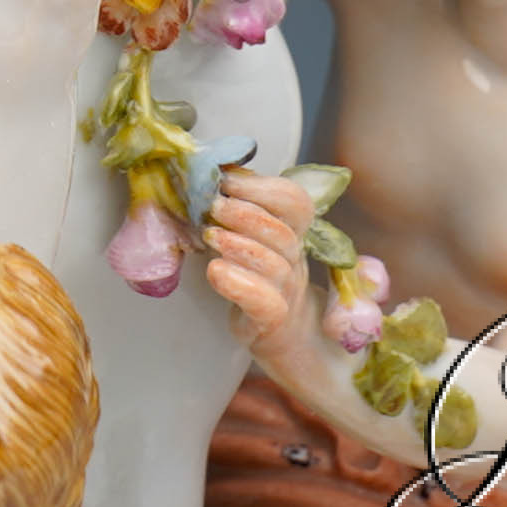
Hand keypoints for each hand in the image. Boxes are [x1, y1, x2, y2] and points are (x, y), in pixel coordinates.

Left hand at [203, 170, 316, 358]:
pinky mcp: (271, 321)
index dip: (264, 187)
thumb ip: (241, 208)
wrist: (281, 334)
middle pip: (284, 234)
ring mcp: (286, 293)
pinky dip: (237, 282)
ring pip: (274, 266)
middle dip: (246, 214)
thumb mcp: (253, 237)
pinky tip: (215, 271)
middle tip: (213, 207)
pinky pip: (263, 301)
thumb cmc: (258, 276)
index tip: (227, 180)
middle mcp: (293, 261)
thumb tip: (212, 172)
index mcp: (290, 232)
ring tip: (210, 236)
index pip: (296, 203)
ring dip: (238, 245)